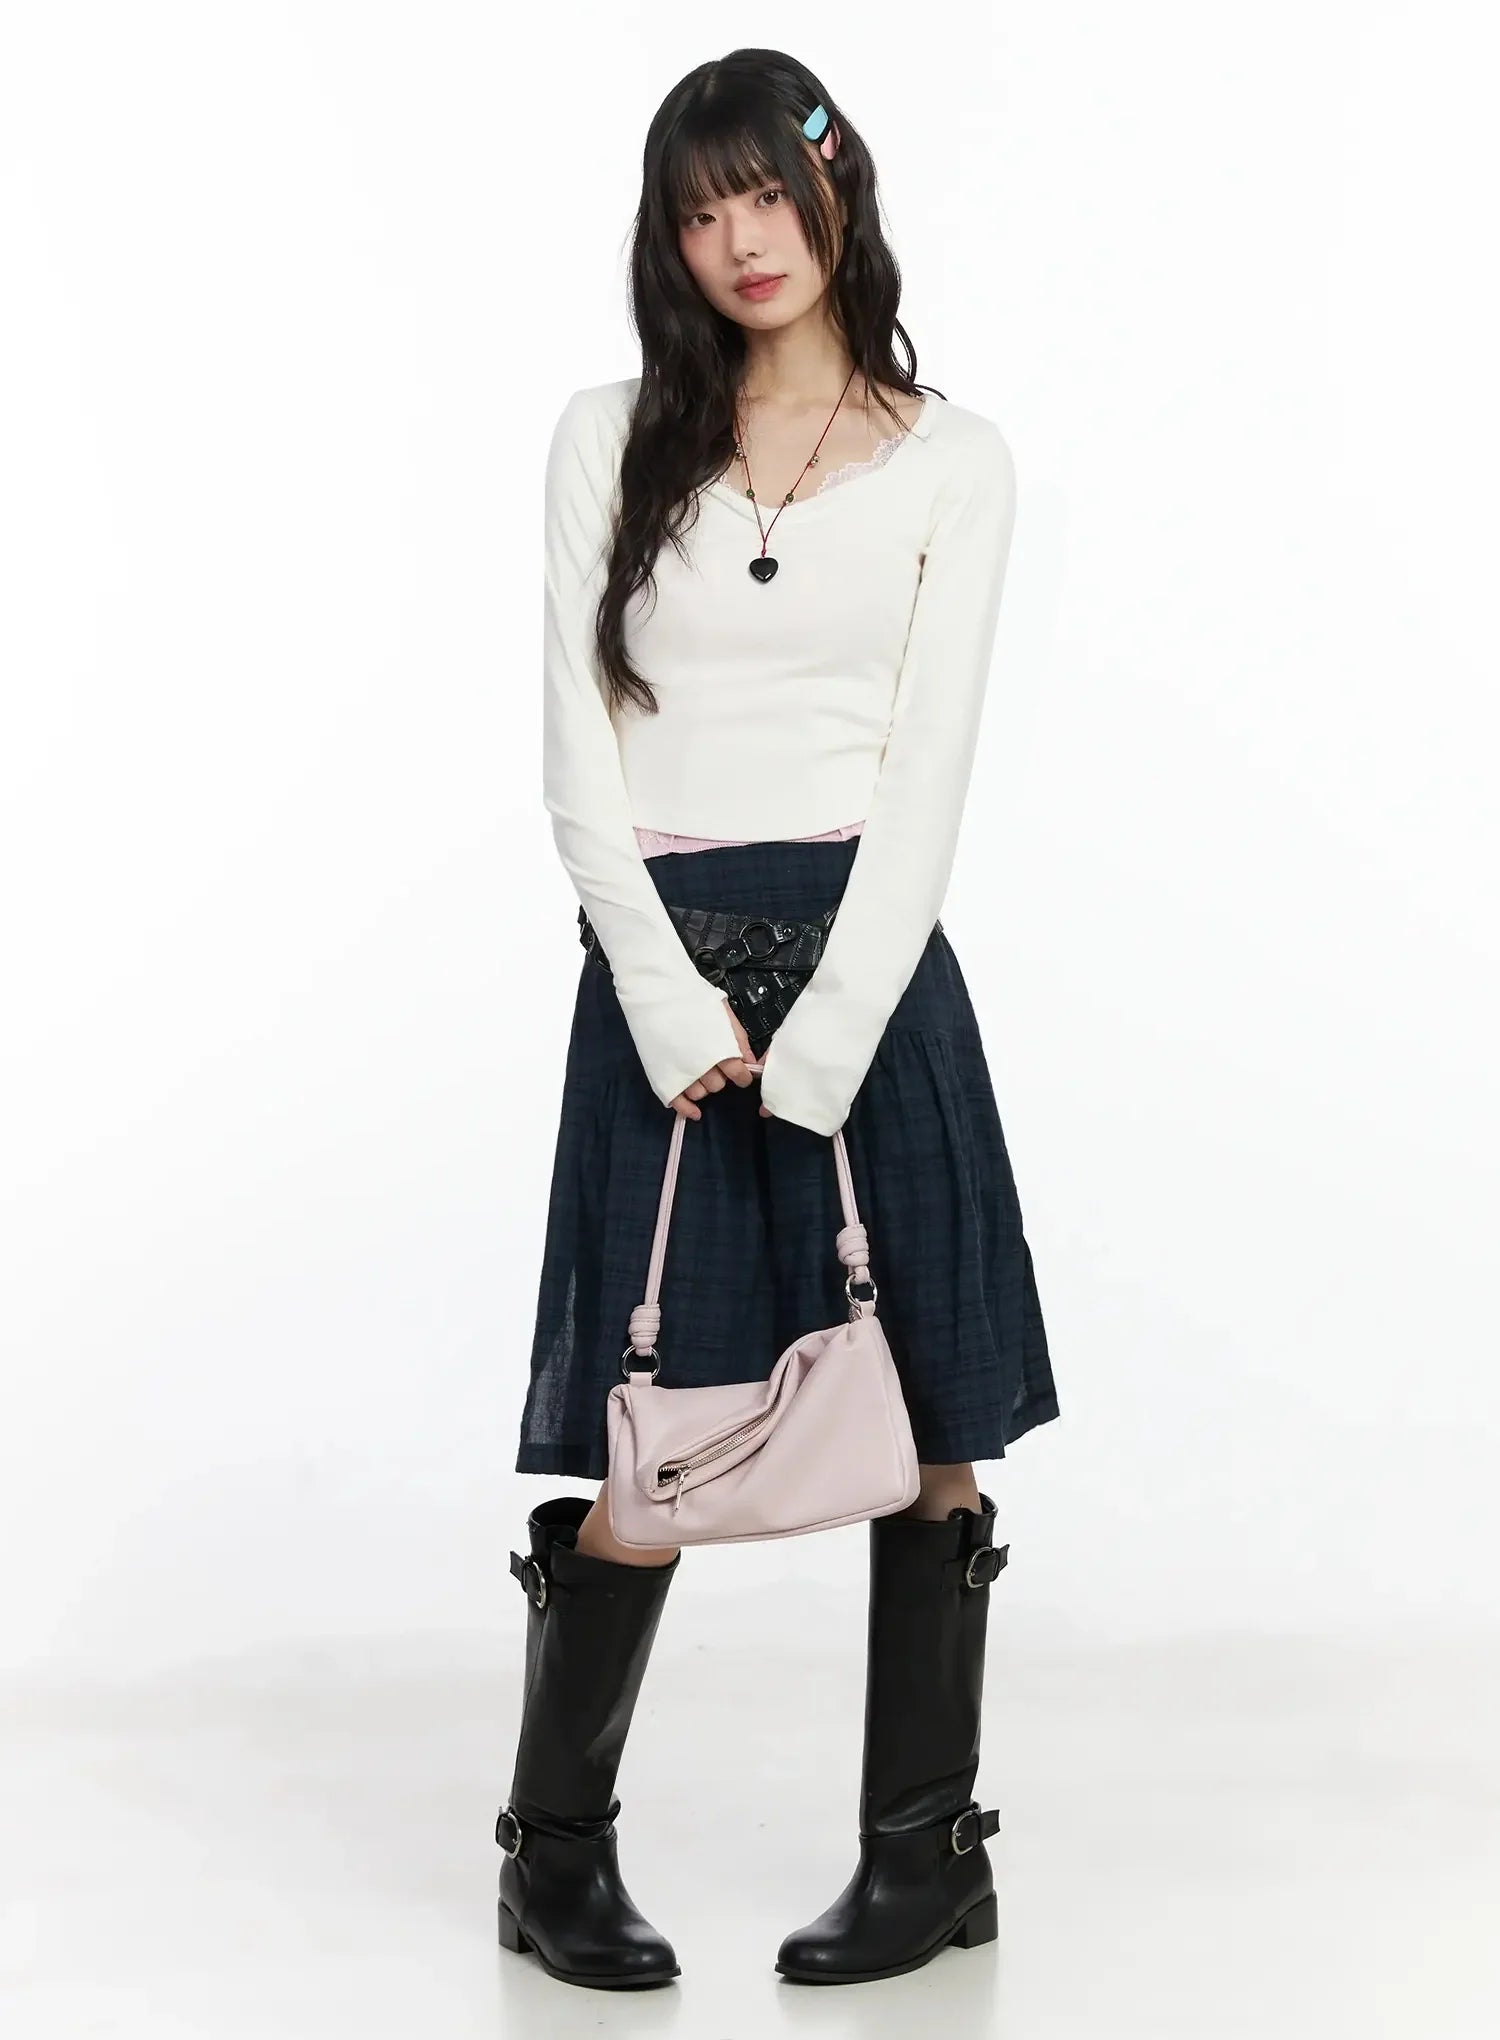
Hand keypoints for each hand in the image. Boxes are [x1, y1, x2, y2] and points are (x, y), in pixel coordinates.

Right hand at [668, 999, 756, 1120]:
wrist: (656, 991)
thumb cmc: (691, 998)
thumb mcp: (722, 1014)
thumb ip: (738, 1040)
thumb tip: (751, 1061)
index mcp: (722, 1052)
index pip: (739, 1077)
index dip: (742, 1076)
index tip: (739, 1073)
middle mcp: (703, 1068)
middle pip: (719, 1086)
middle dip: (719, 1076)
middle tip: (712, 1062)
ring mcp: (682, 1074)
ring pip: (700, 1094)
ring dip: (702, 1086)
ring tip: (696, 1070)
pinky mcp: (663, 1077)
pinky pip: (678, 1102)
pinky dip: (687, 1110)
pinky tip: (694, 1113)